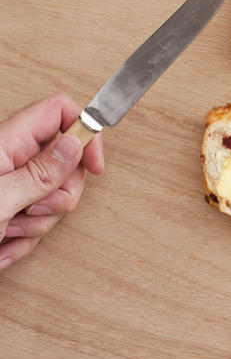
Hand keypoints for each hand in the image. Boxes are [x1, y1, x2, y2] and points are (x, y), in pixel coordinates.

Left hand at [0, 92, 103, 270]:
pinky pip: (36, 223)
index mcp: (6, 142)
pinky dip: (22, 241)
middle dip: (60, 194)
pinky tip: (0, 249)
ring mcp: (9, 185)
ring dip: (37, 224)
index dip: (84, 132)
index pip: (59, 110)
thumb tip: (76, 143)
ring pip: (54, 197)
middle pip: (66, 161)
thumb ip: (41, 171)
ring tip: (5, 231)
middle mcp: (9, 159)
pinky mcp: (7, 211)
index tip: (94, 166)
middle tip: (34, 208)